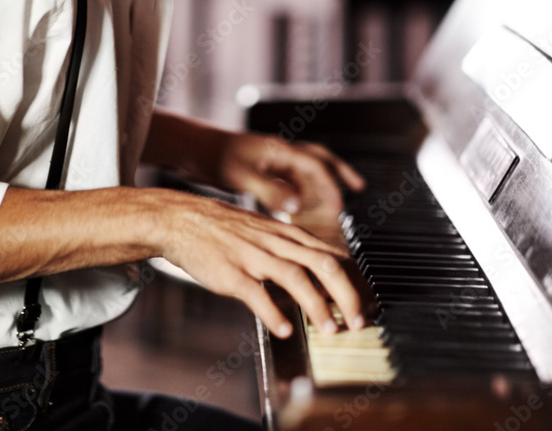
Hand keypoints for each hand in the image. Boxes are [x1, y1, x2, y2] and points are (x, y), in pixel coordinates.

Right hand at [154, 188, 362, 337]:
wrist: (183, 219)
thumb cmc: (226, 229)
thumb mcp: (266, 231)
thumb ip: (293, 249)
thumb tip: (324, 270)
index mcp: (287, 234)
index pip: (332, 254)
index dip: (354, 282)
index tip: (367, 305)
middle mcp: (276, 242)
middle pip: (323, 264)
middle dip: (347, 296)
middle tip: (358, 323)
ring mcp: (253, 256)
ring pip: (295, 276)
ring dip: (317, 306)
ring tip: (329, 331)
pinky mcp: (231, 272)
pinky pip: (256, 293)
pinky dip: (273, 313)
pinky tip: (285, 329)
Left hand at [213, 132, 364, 214]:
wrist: (189, 148)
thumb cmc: (212, 157)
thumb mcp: (241, 176)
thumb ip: (270, 191)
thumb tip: (296, 205)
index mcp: (278, 150)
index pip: (315, 164)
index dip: (332, 183)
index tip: (341, 203)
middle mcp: (278, 153)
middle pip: (317, 159)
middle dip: (338, 171)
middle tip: (358, 185)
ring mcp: (270, 160)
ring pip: (304, 171)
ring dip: (320, 184)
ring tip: (333, 203)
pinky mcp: (261, 170)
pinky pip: (289, 180)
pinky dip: (300, 192)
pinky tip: (299, 208)